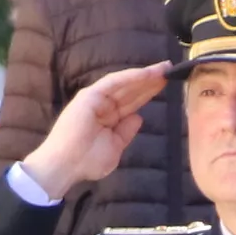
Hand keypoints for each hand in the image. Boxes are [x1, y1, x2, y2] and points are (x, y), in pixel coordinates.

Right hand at [20, 62, 171, 198]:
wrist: (65, 166)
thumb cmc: (87, 161)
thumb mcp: (115, 147)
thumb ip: (126, 132)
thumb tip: (138, 117)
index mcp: (108, 118)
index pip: (132, 102)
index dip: (148, 93)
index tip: (166, 85)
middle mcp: (103, 105)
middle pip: (131, 90)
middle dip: (151, 81)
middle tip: (170, 70)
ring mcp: (96, 98)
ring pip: (125, 83)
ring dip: (145, 75)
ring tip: (164, 68)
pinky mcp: (90, 95)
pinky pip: (114, 82)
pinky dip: (131, 77)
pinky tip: (147, 73)